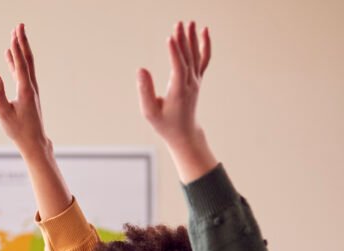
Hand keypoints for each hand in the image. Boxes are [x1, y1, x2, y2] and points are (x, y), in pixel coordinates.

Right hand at [0, 24, 49, 156]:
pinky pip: (23, 72)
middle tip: (19, 26)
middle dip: (22, 42)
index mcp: (25, 90)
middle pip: (27, 59)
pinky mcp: (29, 92)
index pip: (21, 64)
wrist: (34, 141)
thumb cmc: (18, 130)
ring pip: (27, 64)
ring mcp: (31, 89)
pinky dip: (17, 62)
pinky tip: (11, 57)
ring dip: (21, 49)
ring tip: (15, 36)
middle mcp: (31, 86)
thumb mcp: (4, 115)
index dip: (17, 48)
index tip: (14, 33)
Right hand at [138, 21, 209, 148]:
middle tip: (179, 23)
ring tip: (189, 23)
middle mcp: (190, 84)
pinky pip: (203, 59)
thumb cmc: (164, 124)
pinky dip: (205, 45)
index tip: (170, 37)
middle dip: (183, 40)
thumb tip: (141, 70)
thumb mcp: (150, 112)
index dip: (174, 53)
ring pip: (196, 56)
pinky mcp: (197, 79)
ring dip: (193, 39)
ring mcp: (196, 81)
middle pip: (188, 58)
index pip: (178, 68)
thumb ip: (145, 91)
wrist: (184, 132)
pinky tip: (204, 32)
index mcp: (178, 92)